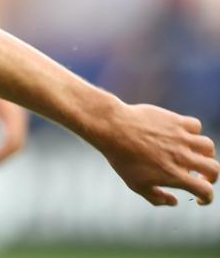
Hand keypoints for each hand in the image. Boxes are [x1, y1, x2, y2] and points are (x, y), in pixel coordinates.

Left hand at [93, 103, 217, 205]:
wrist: (112, 128)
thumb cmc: (121, 158)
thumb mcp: (135, 184)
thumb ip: (156, 198)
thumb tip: (174, 202)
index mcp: (174, 175)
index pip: (205, 191)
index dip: (206, 198)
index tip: (198, 198)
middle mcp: (182, 157)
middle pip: (214, 169)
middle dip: (210, 176)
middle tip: (199, 176)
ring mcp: (180, 138)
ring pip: (208, 146)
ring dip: (204, 153)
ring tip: (192, 154)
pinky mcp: (176, 120)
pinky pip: (196, 125)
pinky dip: (193, 132)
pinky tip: (181, 136)